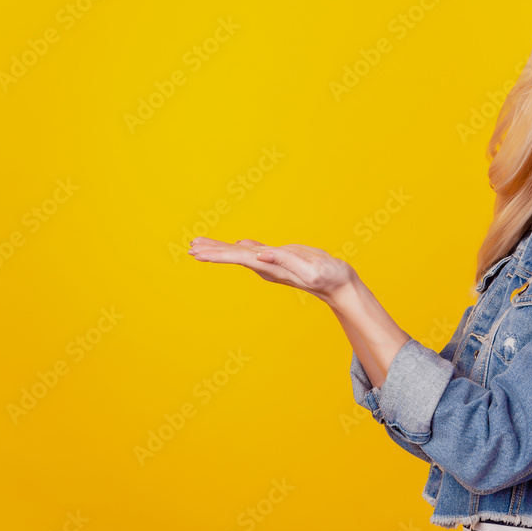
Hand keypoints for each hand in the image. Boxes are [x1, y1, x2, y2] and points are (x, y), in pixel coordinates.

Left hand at [187, 237, 355, 303]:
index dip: (218, 254)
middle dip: (212, 251)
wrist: (340, 285)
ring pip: (242, 254)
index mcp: (272, 267)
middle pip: (235, 257)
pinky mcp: (281, 259)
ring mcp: (273, 264)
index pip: (239, 258)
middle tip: (190, 247)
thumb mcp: (311, 268)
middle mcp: (268, 267)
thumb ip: (286, 260)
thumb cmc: (330, 277)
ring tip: (201, 245)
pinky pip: (256, 252)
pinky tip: (236, 245)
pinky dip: (242, 248)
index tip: (198, 253)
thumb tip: (261, 253)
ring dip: (222, 249)